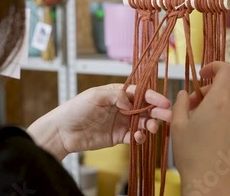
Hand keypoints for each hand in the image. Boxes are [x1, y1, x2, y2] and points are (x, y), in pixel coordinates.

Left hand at [28, 84, 171, 160]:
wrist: (62, 132)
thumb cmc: (75, 109)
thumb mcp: (94, 96)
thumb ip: (115, 96)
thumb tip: (131, 102)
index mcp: (117, 93)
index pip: (140, 93)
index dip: (153, 97)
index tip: (163, 102)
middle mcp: (122, 107)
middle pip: (146, 108)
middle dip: (158, 111)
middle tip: (167, 116)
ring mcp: (121, 122)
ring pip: (143, 123)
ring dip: (150, 125)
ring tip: (151, 128)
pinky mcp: (118, 137)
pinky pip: (135, 136)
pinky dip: (140, 137)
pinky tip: (138, 137)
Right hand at [171, 62, 229, 195]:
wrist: (207, 184)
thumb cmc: (191, 155)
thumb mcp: (177, 124)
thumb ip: (181, 102)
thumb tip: (185, 94)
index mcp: (218, 102)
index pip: (227, 70)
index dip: (216, 66)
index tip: (205, 73)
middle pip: (225, 90)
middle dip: (208, 94)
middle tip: (193, 107)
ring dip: (216, 111)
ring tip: (201, 127)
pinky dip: (225, 125)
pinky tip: (212, 140)